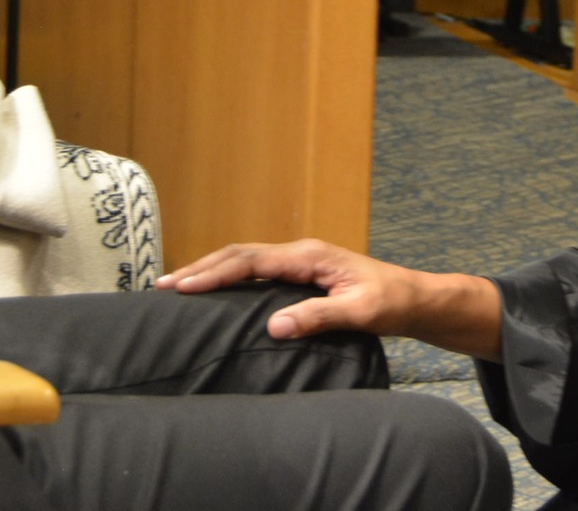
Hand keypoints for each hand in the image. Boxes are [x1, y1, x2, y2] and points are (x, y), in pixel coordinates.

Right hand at [158, 239, 501, 359]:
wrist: (416, 299)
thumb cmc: (393, 303)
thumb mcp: (359, 312)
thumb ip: (318, 317)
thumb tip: (273, 325)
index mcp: (309, 256)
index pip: (250, 261)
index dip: (213, 273)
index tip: (181, 286)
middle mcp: (300, 253)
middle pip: (238, 255)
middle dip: (199, 268)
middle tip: (161, 286)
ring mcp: (300, 261)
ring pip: (244, 260)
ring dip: (210, 270)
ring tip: (175, 286)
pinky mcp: (301, 274)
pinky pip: (255, 270)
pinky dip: (228, 276)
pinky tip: (213, 290)